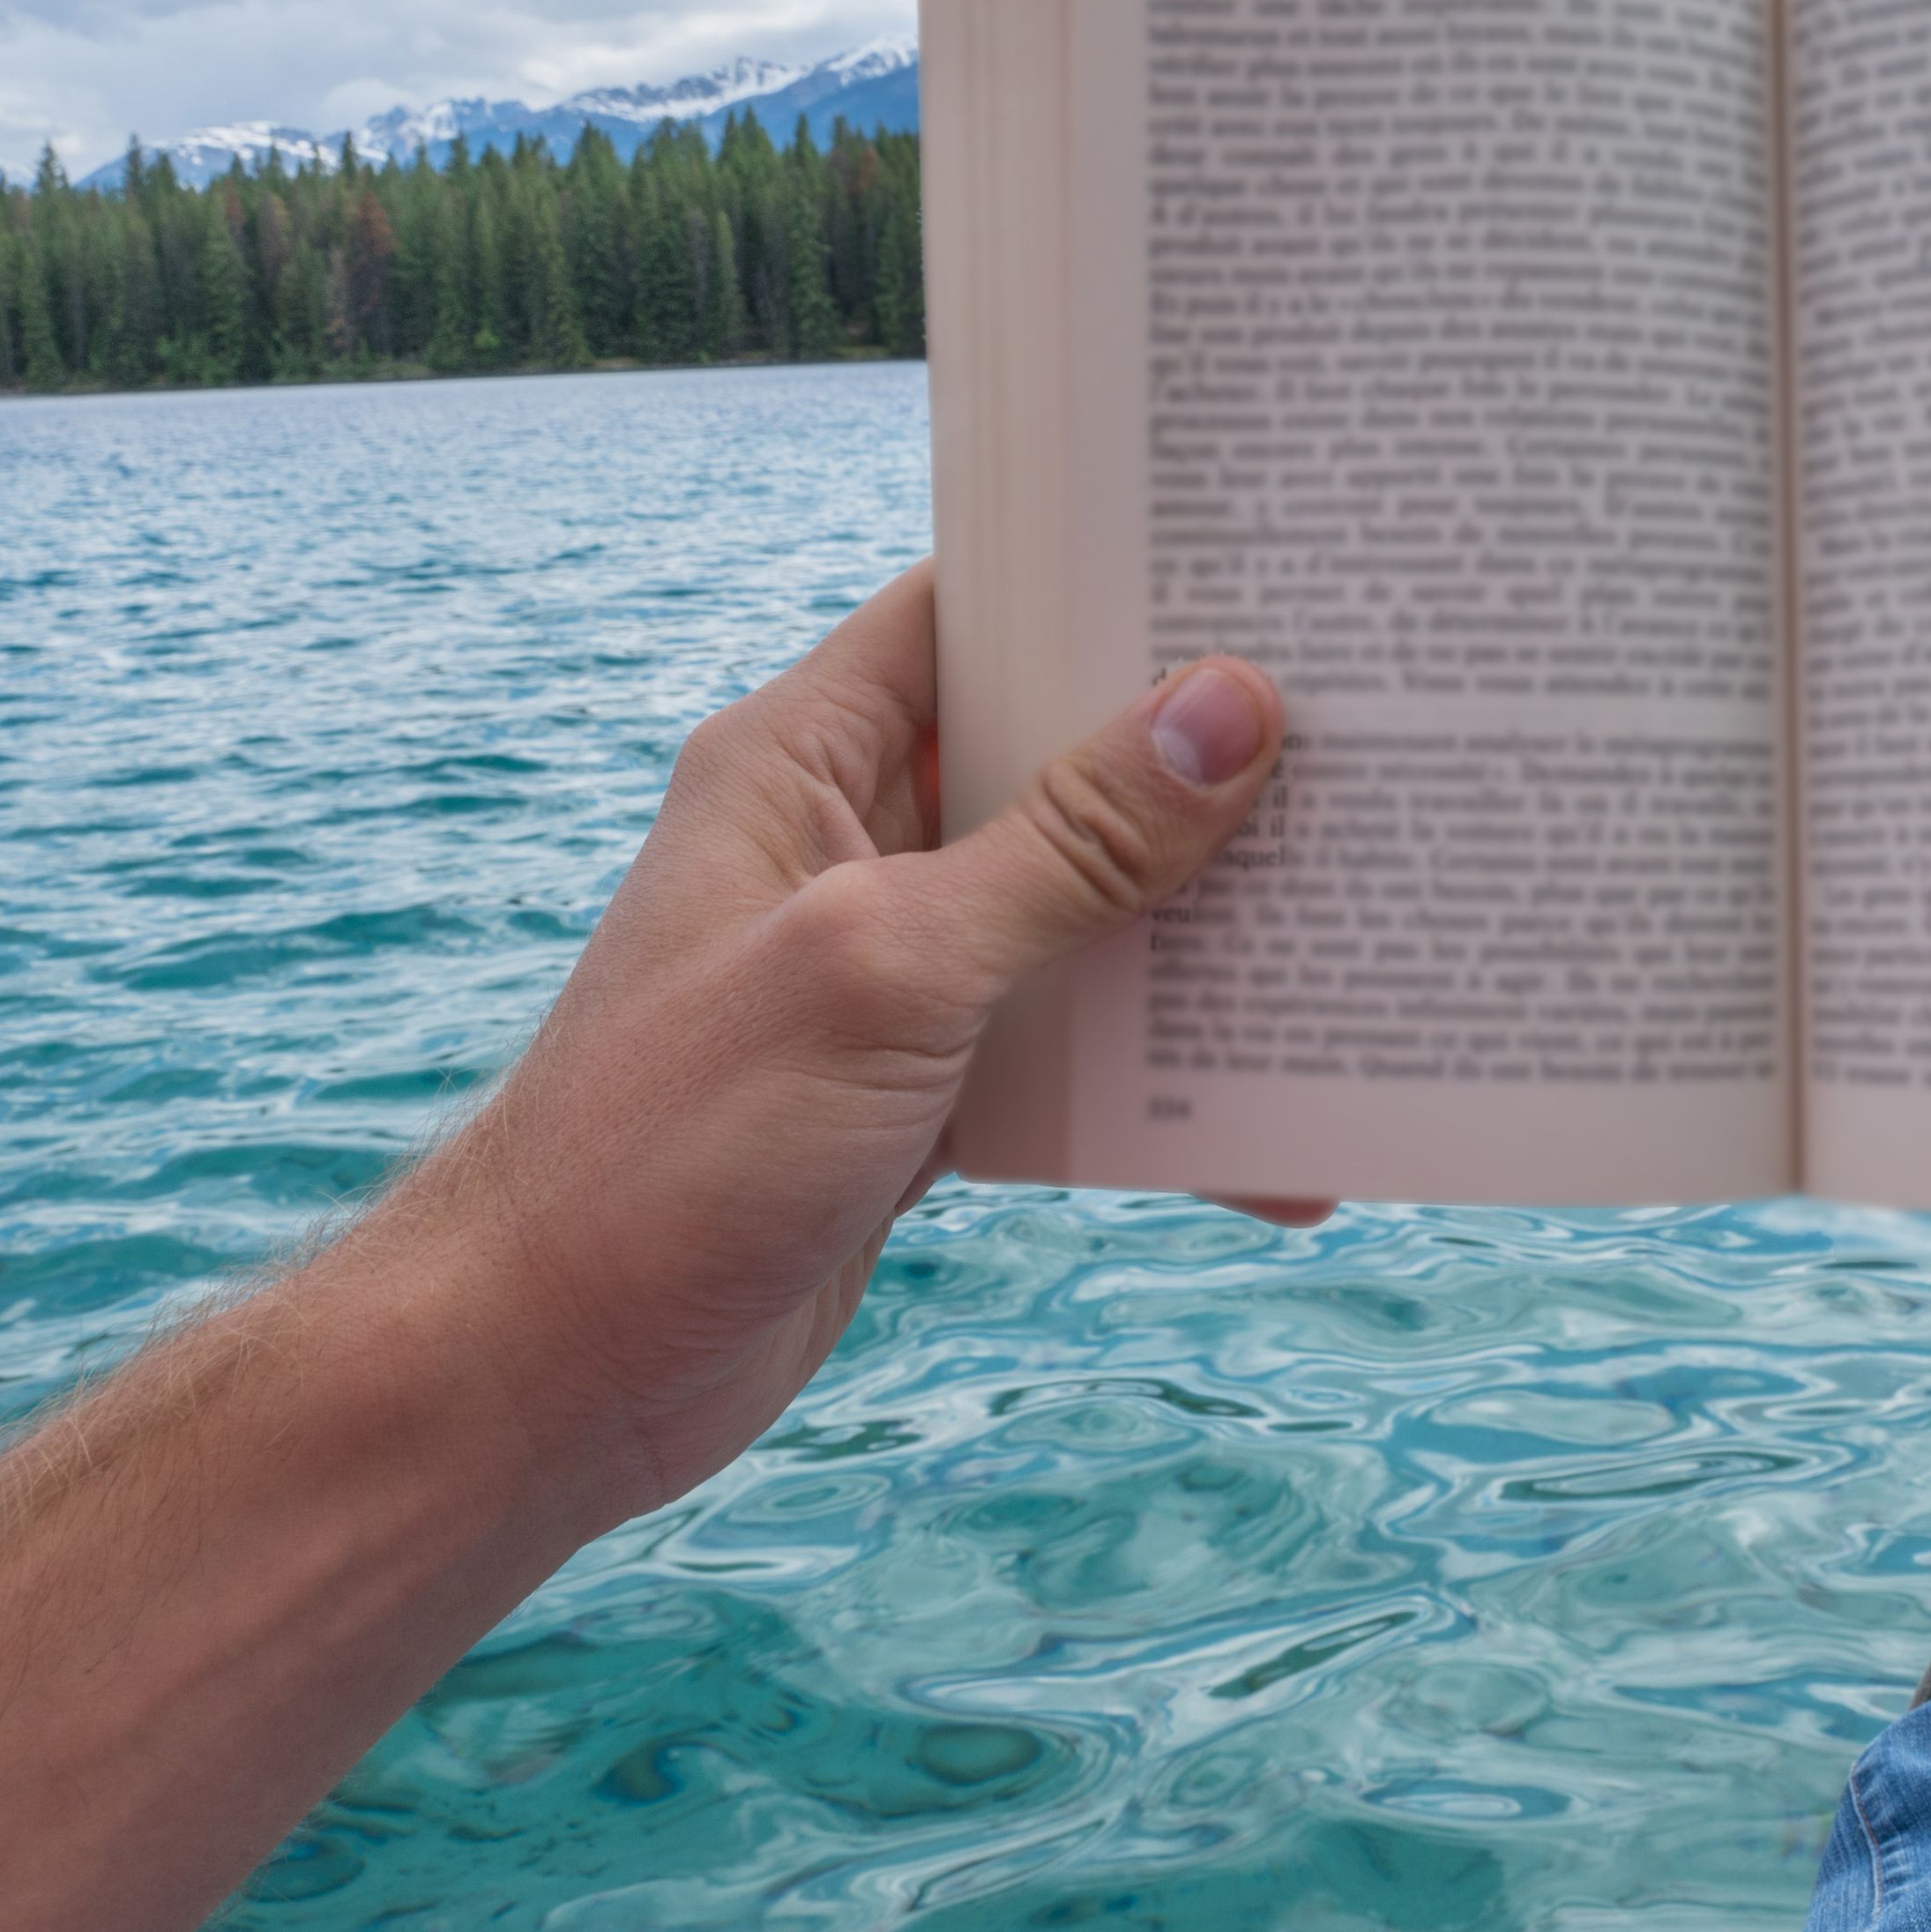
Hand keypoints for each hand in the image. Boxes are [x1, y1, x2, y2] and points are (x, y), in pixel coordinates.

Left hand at [368, 563, 1285, 1530]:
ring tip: (1363, 941)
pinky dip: (1163, 1099)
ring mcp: (888, 977)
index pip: (970, 612)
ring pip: (1082, 921)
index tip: (1263, 559)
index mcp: (799, 762)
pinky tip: (1276, 1152)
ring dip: (1204, 946)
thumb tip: (1228, 709)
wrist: (552, 1372)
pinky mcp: (919, 1100)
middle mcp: (845, 848)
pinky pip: (1071, 1060)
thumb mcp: (885, 970)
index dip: (1104, 579)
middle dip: (1203, 769)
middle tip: (1378, 745)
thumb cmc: (667, 1148)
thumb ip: (1064, 847)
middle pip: (1056, 765)